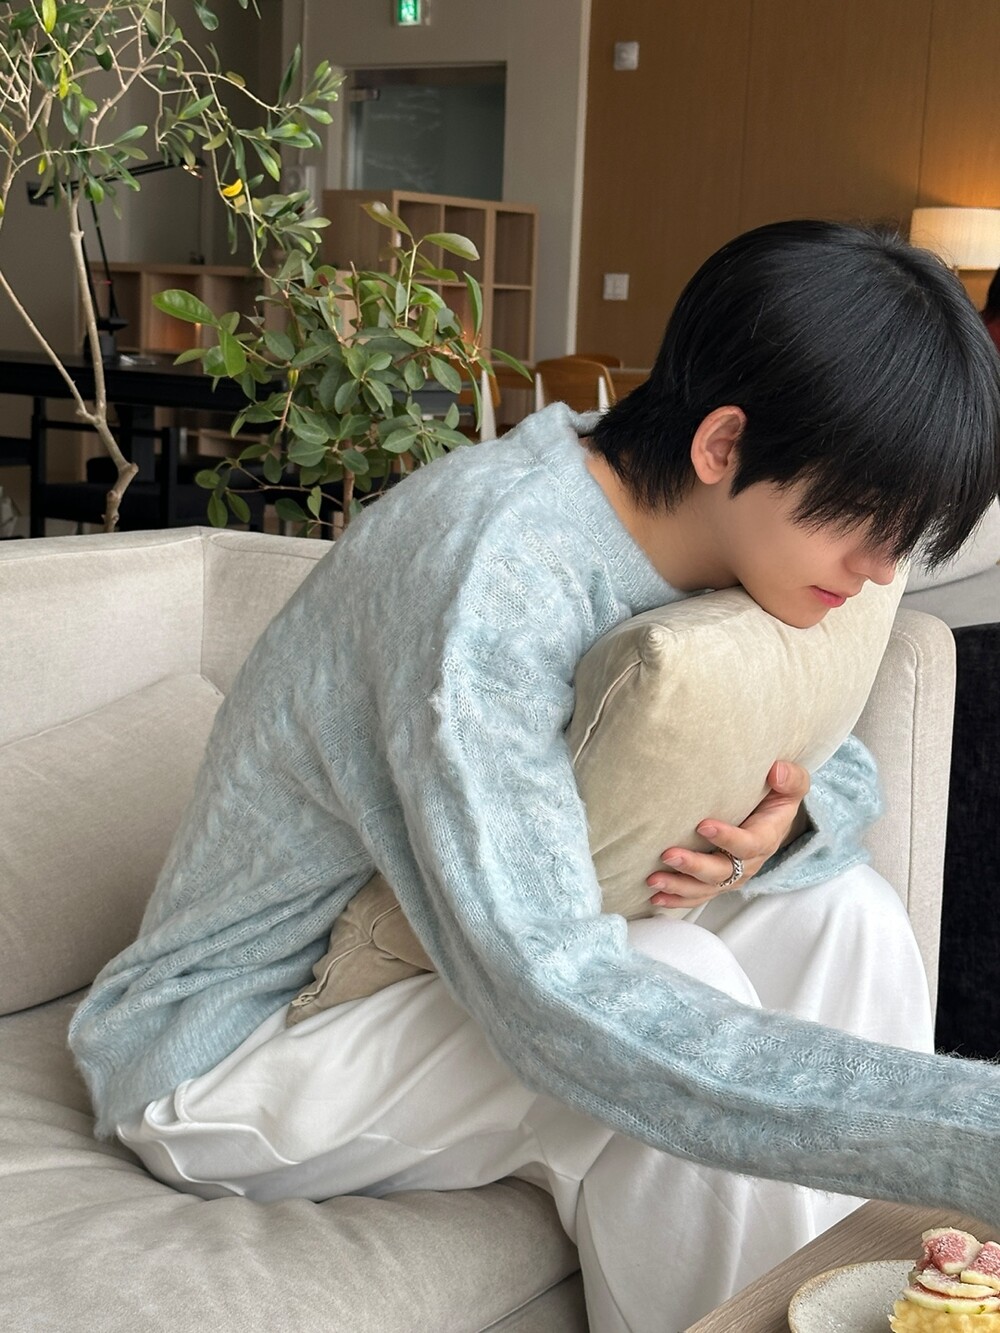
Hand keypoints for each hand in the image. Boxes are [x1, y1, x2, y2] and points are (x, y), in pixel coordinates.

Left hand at [646, 761, 810, 909]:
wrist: (774, 818)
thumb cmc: (778, 797)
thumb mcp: (792, 784)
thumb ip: (790, 777)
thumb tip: (775, 771)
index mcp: (766, 838)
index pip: (748, 844)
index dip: (727, 838)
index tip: (702, 825)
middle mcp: (749, 863)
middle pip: (722, 871)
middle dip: (694, 866)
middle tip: (668, 855)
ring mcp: (733, 875)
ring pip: (707, 888)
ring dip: (679, 886)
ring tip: (654, 880)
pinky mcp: (718, 881)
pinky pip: (699, 895)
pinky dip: (677, 898)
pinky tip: (656, 898)